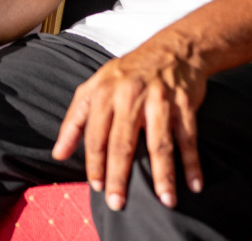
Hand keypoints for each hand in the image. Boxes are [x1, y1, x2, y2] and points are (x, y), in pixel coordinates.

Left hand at [51, 37, 207, 210]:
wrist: (171, 50)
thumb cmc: (127, 74)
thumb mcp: (94, 88)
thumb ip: (74, 121)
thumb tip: (57, 154)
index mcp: (104, 93)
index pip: (95, 135)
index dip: (95, 163)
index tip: (97, 187)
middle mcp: (129, 96)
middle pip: (123, 143)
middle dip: (119, 175)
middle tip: (118, 203)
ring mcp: (159, 99)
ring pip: (159, 143)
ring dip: (163, 174)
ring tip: (165, 200)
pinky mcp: (184, 103)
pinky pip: (188, 137)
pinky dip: (192, 162)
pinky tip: (194, 184)